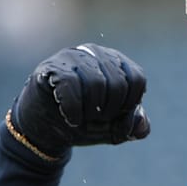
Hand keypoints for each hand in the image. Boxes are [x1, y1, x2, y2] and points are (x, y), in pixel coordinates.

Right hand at [10, 43, 149, 156]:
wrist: (44, 131)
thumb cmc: (83, 123)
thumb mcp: (112, 128)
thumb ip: (132, 125)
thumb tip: (142, 125)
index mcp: (116, 63)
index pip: (137, 79)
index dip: (130, 105)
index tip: (115, 116)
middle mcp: (96, 54)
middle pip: (118, 83)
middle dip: (110, 111)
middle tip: (96, 118)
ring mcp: (73, 57)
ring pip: (96, 84)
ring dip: (91, 111)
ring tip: (83, 118)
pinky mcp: (51, 68)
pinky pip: (71, 85)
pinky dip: (74, 110)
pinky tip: (71, 118)